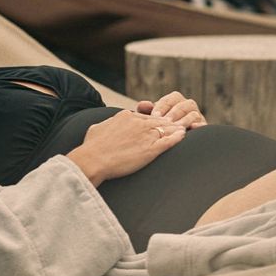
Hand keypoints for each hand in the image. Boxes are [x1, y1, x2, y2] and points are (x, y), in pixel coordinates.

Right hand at [66, 109, 185, 185]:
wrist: (93, 160)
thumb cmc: (91, 147)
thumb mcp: (96, 128)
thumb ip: (105, 125)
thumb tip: (104, 126)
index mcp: (125, 116)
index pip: (144, 116)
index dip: (152, 120)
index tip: (158, 122)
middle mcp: (138, 123)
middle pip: (158, 120)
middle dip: (168, 121)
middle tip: (177, 122)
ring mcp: (146, 135)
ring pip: (166, 129)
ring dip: (175, 128)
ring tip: (184, 127)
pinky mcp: (151, 149)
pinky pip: (168, 141)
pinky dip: (177, 137)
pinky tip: (183, 135)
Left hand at [135, 91, 206, 129]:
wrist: (172, 138)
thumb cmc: (159, 126)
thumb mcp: (152, 119)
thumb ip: (146, 111)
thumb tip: (143, 104)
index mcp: (176, 100)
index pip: (171, 99)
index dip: (163, 107)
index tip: (154, 116)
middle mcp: (188, 105)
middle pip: (183, 105)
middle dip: (173, 114)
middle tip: (165, 122)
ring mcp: (197, 115)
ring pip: (193, 113)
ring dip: (184, 120)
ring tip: (176, 127)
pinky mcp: (203, 126)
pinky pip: (203, 125)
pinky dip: (199, 125)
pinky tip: (193, 128)